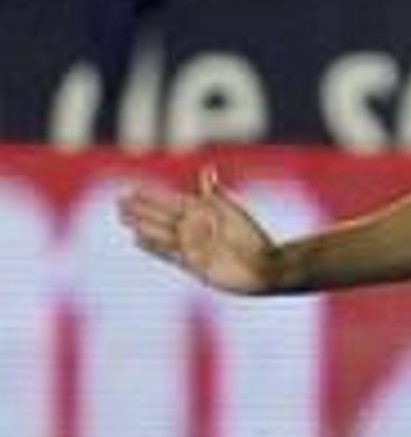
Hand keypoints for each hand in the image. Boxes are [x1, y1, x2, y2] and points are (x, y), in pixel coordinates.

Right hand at [117, 167, 277, 293]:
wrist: (265, 266)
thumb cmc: (252, 238)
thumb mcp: (232, 212)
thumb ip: (215, 194)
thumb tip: (206, 170)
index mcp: (203, 214)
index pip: (171, 202)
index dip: (152, 197)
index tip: (133, 189)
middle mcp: (194, 230)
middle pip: (162, 217)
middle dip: (141, 210)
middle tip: (119, 203)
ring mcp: (192, 247)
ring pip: (161, 234)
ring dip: (144, 226)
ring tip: (125, 219)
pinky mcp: (192, 265)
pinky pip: (168, 253)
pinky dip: (153, 246)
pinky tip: (138, 240)